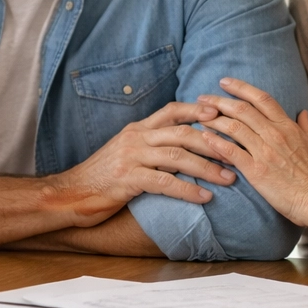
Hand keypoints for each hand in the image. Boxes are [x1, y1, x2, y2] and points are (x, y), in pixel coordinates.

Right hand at [50, 101, 235, 226]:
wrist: (69, 194)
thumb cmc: (101, 177)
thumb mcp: (125, 153)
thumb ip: (150, 146)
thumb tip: (181, 147)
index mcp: (136, 129)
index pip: (171, 111)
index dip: (197, 110)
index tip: (220, 114)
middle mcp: (135, 138)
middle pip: (181, 132)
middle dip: (212, 142)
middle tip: (237, 152)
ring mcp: (130, 157)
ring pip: (176, 156)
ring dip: (206, 167)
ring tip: (229, 178)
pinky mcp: (127, 179)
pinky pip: (164, 182)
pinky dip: (188, 190)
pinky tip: (204, 197)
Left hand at [196, 78, 307, 223]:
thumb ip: (307, 128)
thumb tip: (302, 113)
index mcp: (288, 126)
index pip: (261, 98)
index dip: (240, 87)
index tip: (224, 82)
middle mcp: (274, 134)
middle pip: (242, 109)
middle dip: (219, 101)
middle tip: (202, 99)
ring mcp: (264, 151)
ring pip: (233, 126)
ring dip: (213, 120)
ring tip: (199, 117)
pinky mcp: (256, 170)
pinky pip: (230, 151)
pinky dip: (215, 142)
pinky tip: (204, 138)